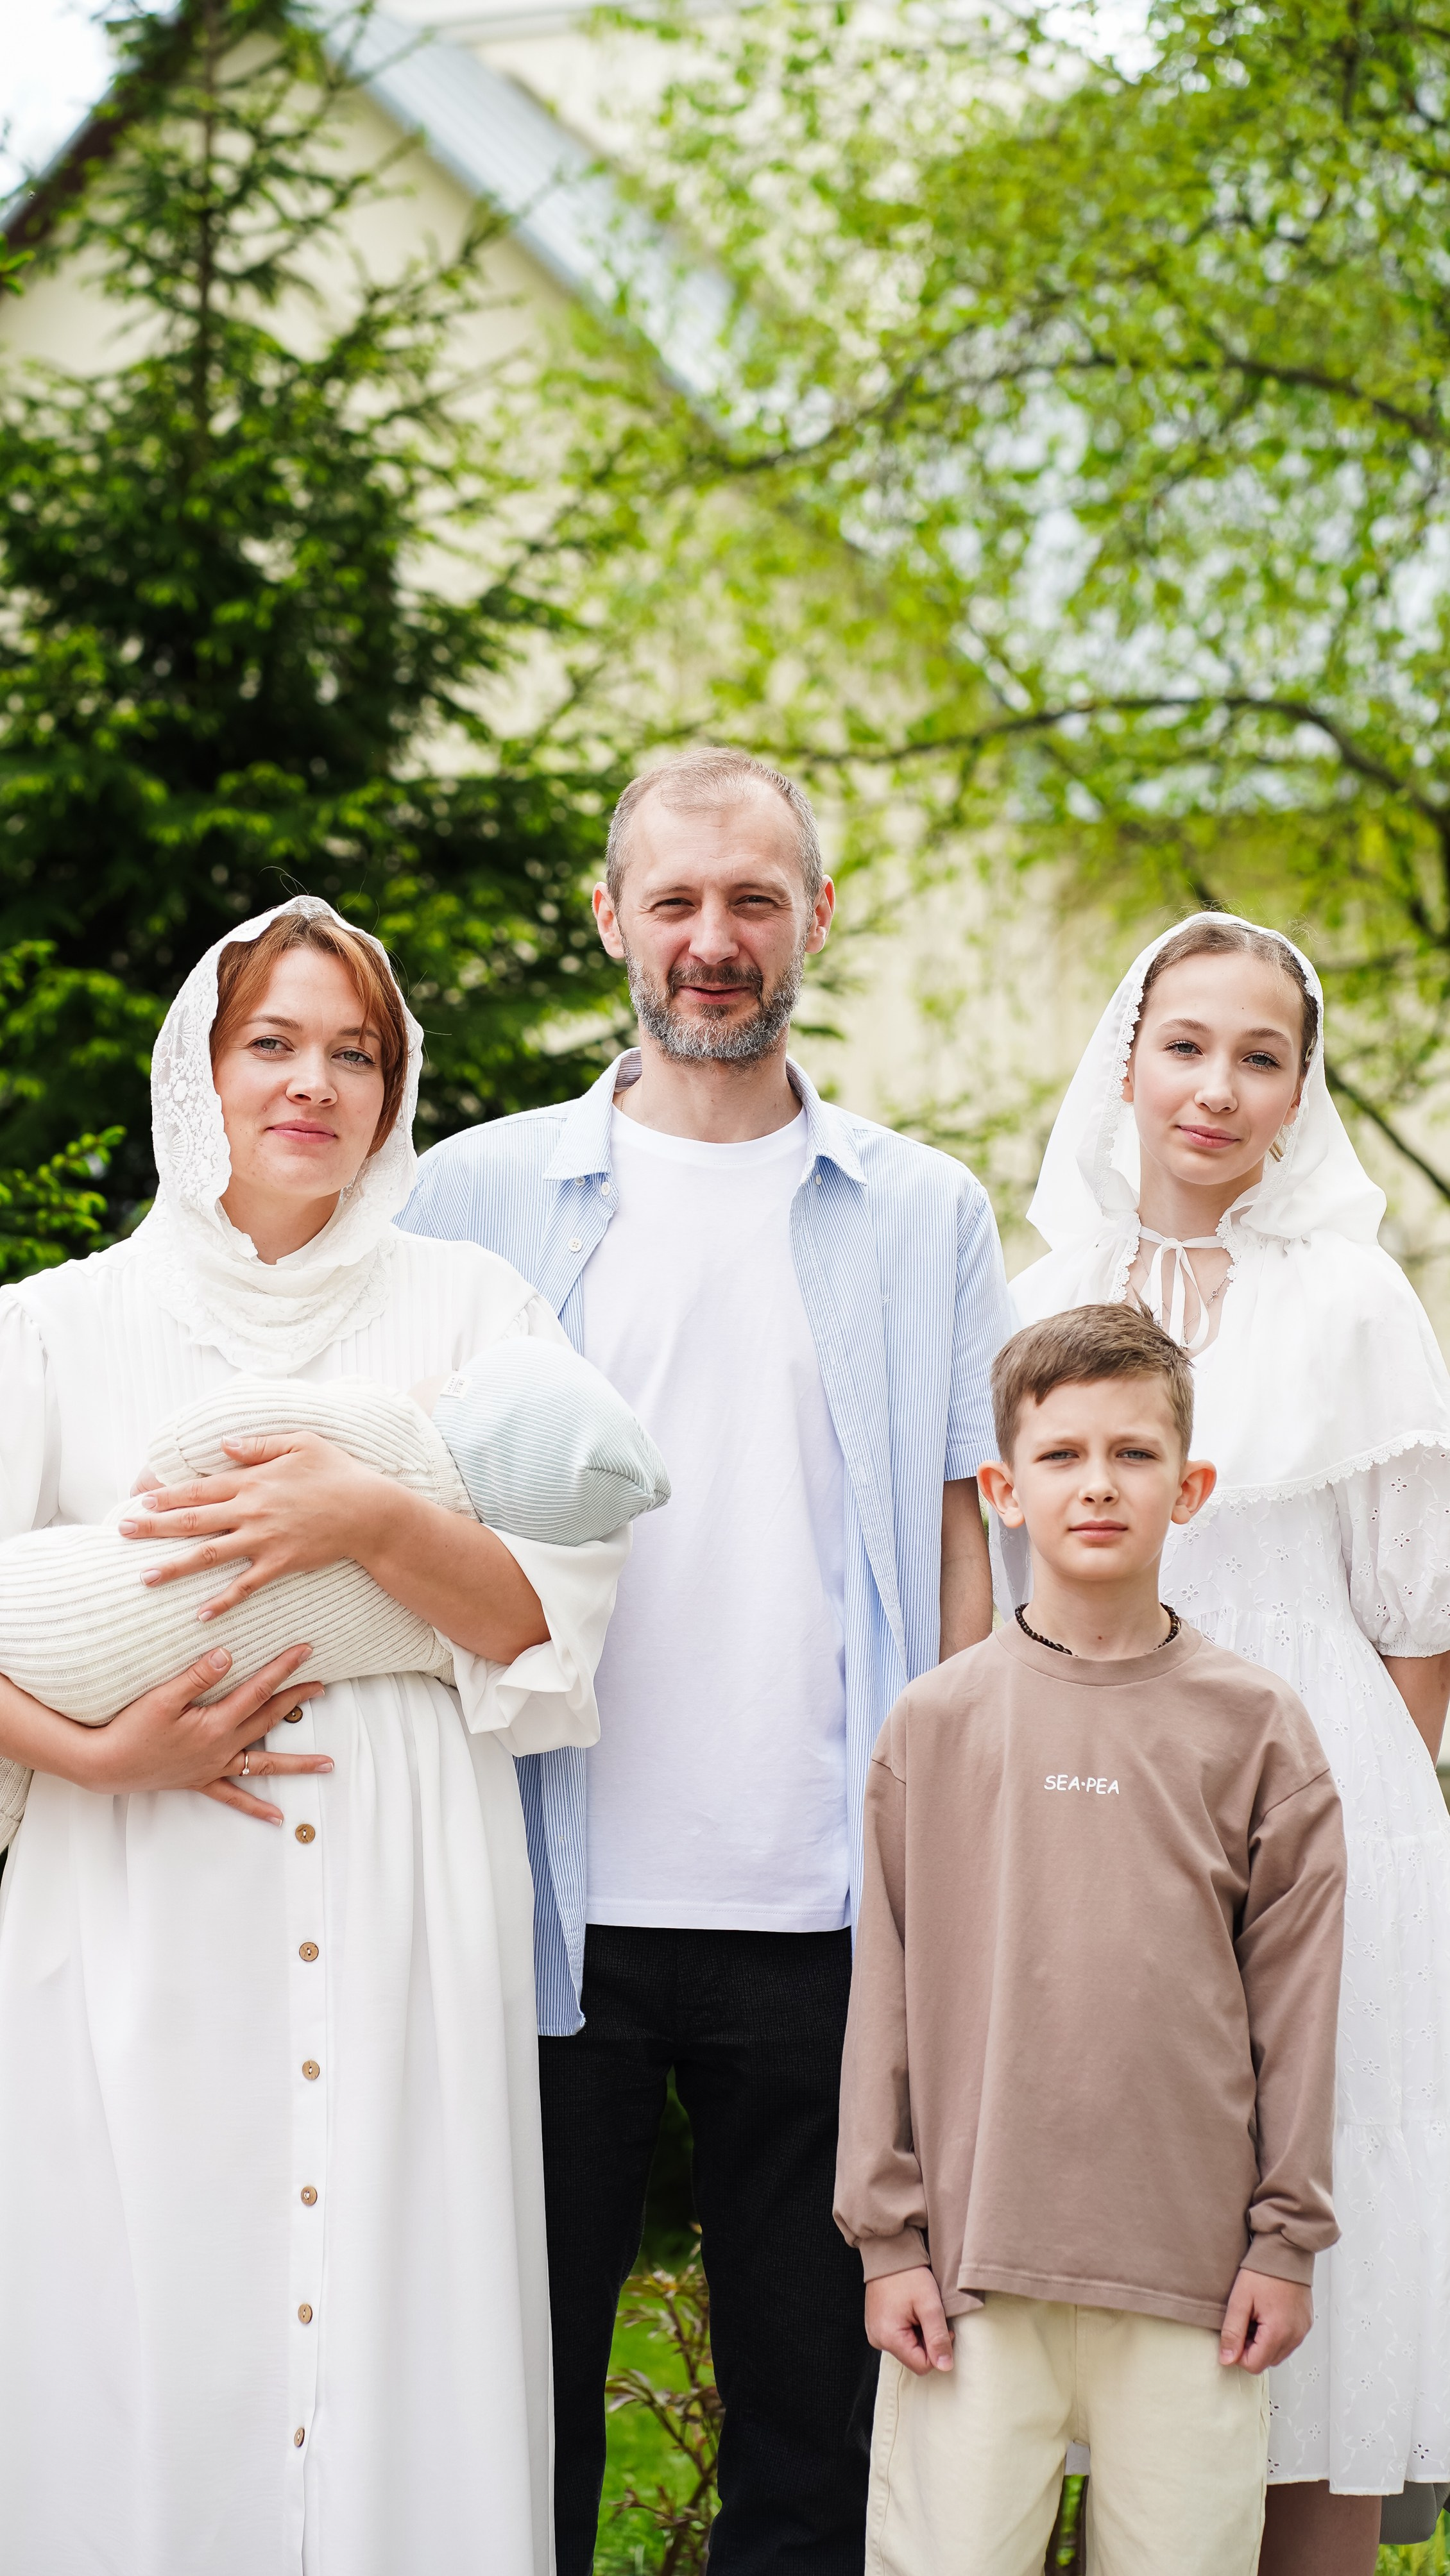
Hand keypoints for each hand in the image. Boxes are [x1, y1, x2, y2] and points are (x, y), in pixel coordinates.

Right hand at [75, 1643, 331, 1823]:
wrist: (105, 1765)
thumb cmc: (131, 1729)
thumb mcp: (162, 1697)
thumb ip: (198, 1677)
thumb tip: (228, 1655)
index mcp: (216, 1724)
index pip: (259, 1690)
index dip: (284, 1669)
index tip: (306, 1651)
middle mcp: (222, 1748)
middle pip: (269, 1720)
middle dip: (297, 1701)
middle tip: (323, 1686)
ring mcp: (214, 1767)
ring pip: (264, 1764)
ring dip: (297, 1763)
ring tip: (328, 1764)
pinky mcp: (200, 1781)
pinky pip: (234, 1797)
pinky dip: (256, 1807)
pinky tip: (277, 1818)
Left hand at [117, 1431, 387, 1619]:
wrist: (370, 1511)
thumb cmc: (338, 1472)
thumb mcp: (301, 1443)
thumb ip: (259, 1444)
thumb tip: (224, 1446)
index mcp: (253, 1480)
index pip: (199, 1489)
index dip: (166, 1495)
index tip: (139, 1501)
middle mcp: (251, 1511)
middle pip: (193, 1520)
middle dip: (154, 1528)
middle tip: (124, 1534)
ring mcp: (264, 1540)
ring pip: (210, 1555)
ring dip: (175, 1567)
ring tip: (145, 1577)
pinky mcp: (280, 1563)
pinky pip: (245, 1585)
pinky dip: (222, 1601)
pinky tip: (200, 1613)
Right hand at [865, 2266, 953, 2374]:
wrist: (889, 2252)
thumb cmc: (909, 2275)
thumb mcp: (929, 2305)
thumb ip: (938, 2337)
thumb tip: (945, 2367)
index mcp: (889, 2338)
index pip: (922, 2365)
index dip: (938, 2349)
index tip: (942, 2326)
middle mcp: (877, 2340)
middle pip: (914, 2358)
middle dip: (928, 2341)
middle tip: (931, 2315)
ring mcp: (875, 2333)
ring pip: (908, 2349)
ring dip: (919, 2334)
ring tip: (919, 2310)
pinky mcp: (876, 2326)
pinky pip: (898, 2339)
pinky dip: (909, 2328)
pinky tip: (910, 2310)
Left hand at [1219, 2267, 1312, 2372]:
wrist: (1286, 2250)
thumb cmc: (1263, 2271)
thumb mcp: (1240, 2300)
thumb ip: (1232, 2332)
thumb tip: (1227, 2359)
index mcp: (1278, 2333)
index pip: (1254, 2365)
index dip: (1238, 2353)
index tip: (1234, 2333)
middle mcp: (1295, 2336)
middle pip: (1267, 2361)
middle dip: (1251, 2348)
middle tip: (1244, 2321)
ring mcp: (1302, 2330)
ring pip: (1278, 2353)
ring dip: (1263, 2343)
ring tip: (1256, 2316)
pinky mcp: (1305, 2323)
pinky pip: (1288, 2341)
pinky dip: (1276, 2335)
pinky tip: (1268, 2314)